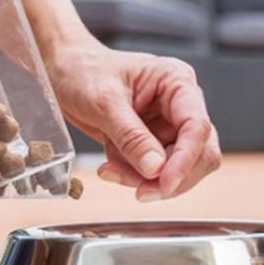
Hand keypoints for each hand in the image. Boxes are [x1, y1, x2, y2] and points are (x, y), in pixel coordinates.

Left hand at [47, 40, 219, 200]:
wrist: (64, 73)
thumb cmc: (83, 72)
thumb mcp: (104, 102)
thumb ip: (131, 136)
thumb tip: (155, 168)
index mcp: (177, 82)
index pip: (197, 126)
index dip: (186, 159)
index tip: (165, 183)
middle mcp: (180, 105)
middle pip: (200, 152)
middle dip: (171, 176)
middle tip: (141, 192)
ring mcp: (169, 125)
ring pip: (178, 167)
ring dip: (146, 179)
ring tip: (110, 171)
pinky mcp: (154, 142)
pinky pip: (155, 171)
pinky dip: (134, 176)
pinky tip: (110, 167)